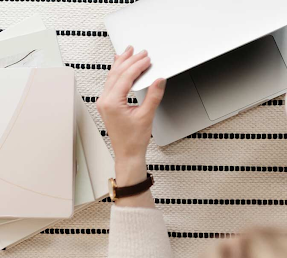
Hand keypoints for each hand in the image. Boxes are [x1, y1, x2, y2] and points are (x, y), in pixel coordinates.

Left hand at [97, 46, 165, 206]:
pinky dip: (117, 73)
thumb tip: (159, 80)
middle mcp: (105, 101)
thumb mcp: (146, 116)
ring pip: (112, 77)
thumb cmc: (134, 140)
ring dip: (122, 64)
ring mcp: (104, 102)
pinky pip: (111, 84)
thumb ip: (153, 96)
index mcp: (112, 103)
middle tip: (140, 52)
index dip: (137, 66)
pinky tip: (120, 66)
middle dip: (129, 61)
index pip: (125, 78)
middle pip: (116, 74)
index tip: (147, 59)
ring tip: (129, 53)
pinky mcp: (107, 104)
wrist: (128, 154)